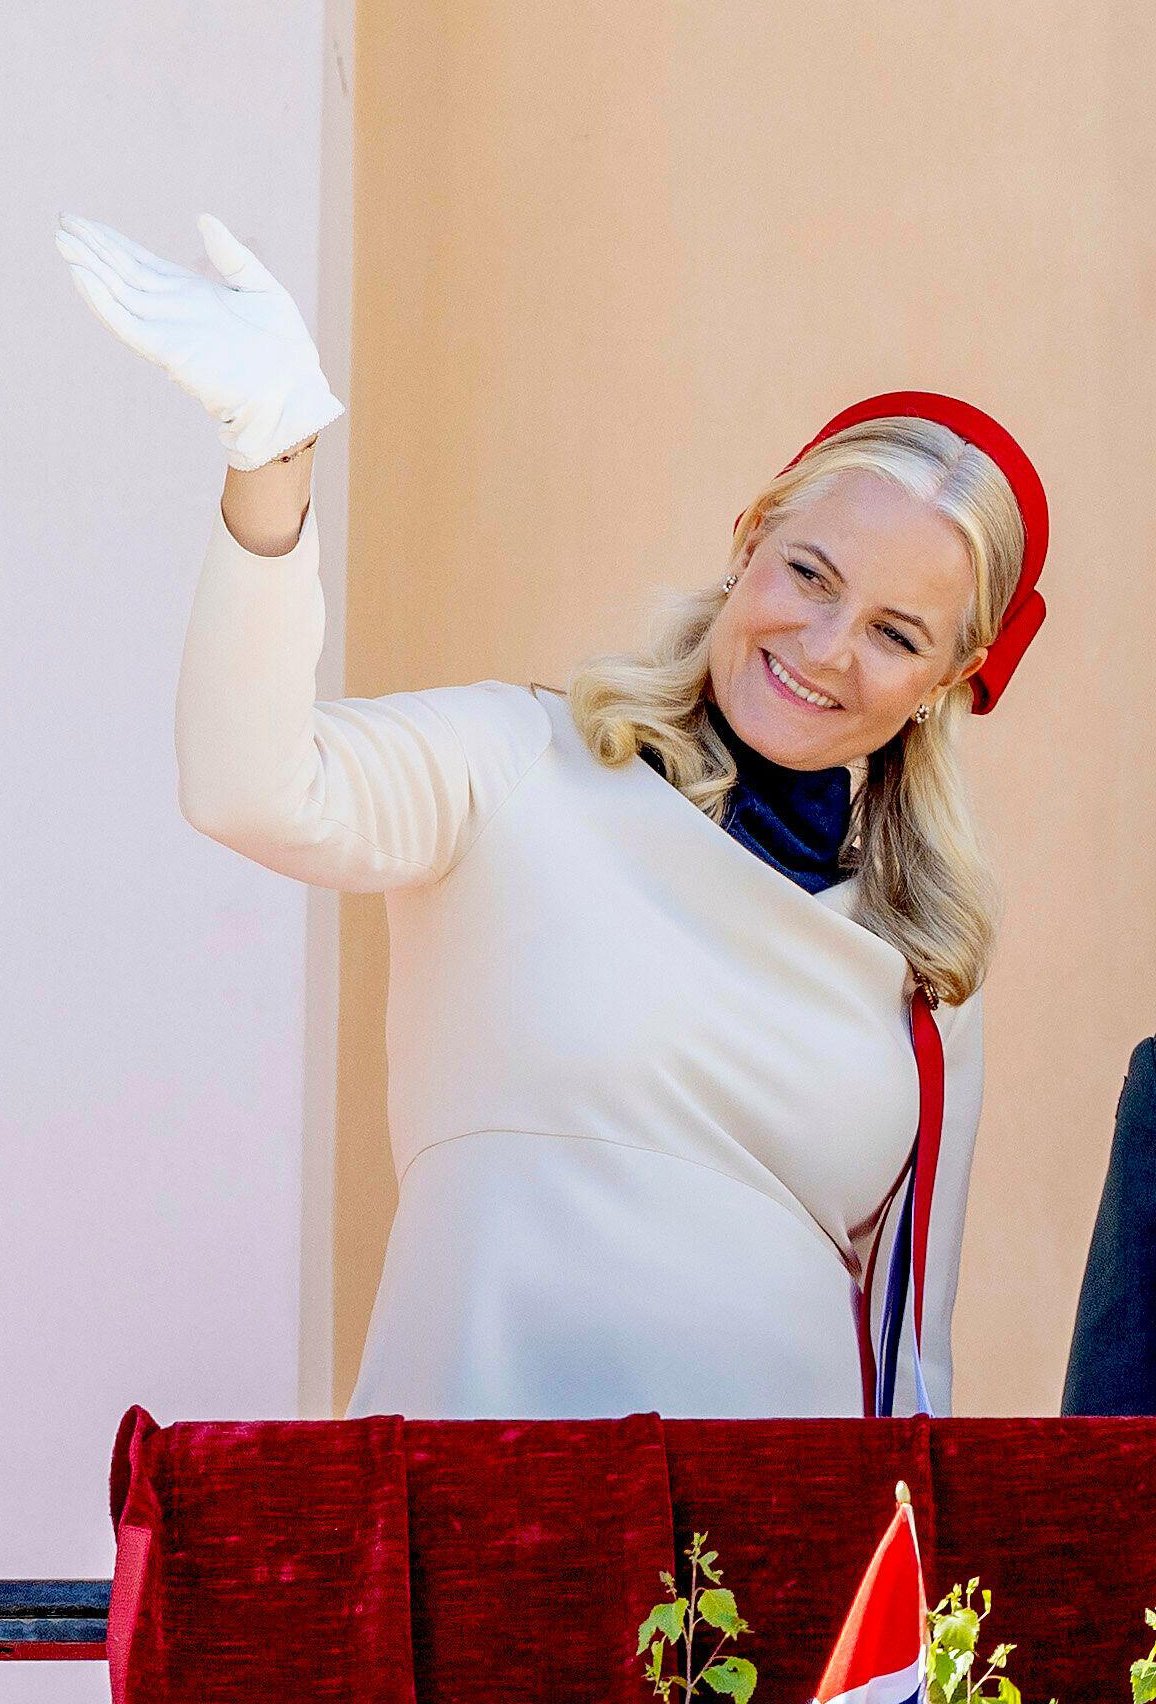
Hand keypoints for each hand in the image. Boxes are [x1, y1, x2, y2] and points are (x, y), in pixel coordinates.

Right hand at [54, 211, 344, 469]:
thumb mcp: (261, 286)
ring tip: (62, 240)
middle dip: (93, 248)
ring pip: (119, 293)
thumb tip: (203, 219)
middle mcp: (174, 311)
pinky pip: (128, 324)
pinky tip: (82, 276)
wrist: (292, 390)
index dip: (113, 242)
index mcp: (193, 295)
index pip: (143, 263)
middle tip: (61, 221)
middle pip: (123, 273)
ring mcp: (169, 330)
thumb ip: (231, 255)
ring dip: (90, 267)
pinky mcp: (169, 351)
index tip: (84, 222)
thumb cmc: (284, 347)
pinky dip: (104, 301)